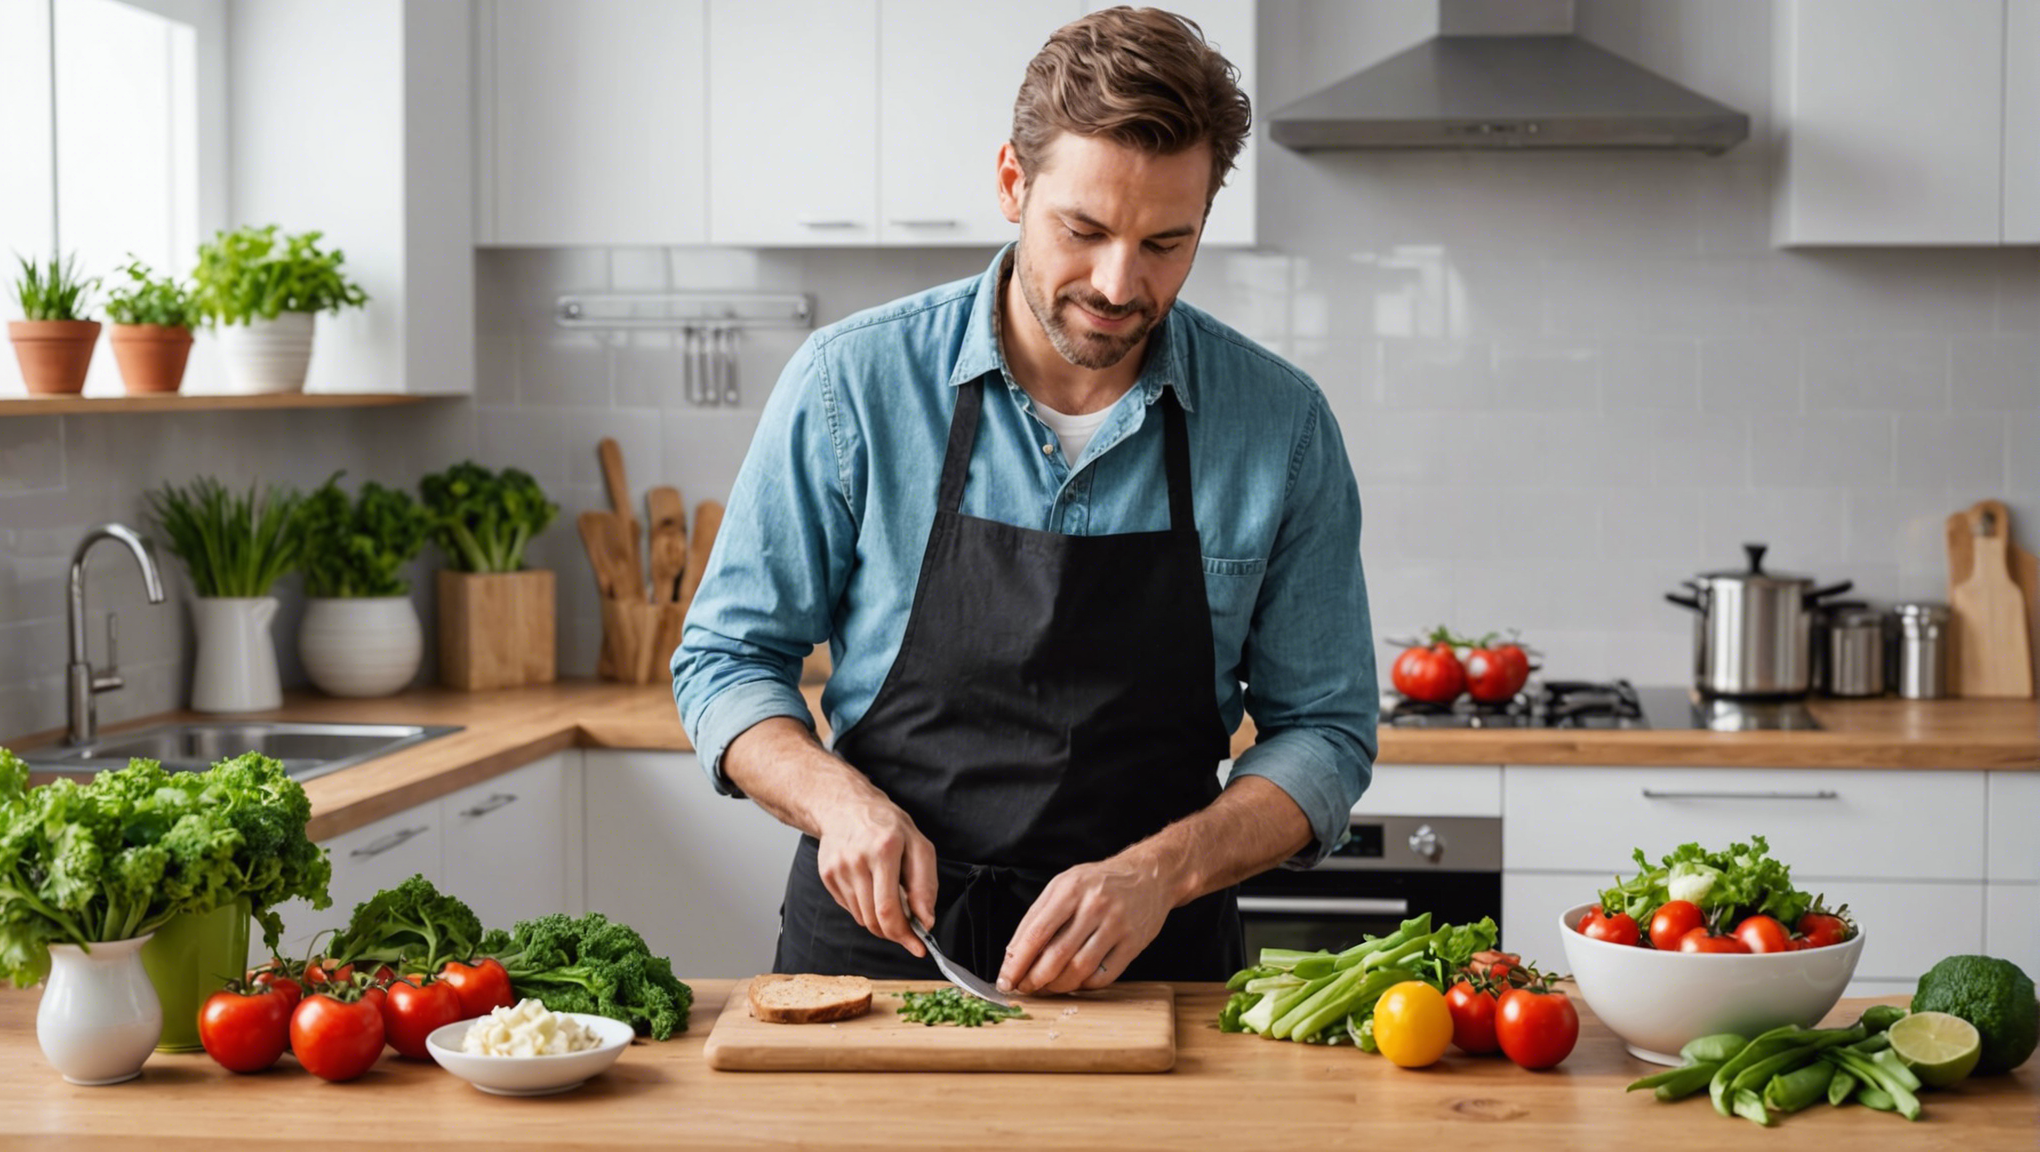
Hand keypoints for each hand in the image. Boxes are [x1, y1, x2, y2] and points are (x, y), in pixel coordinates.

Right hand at [814, 795, 937, 957]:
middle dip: (895, 934)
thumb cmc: (887, 825)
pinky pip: (850, 908)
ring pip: (862, 918)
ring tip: (892, 906)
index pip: (889, 909)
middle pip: (874, 919)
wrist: (846, 806)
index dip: (904, 935)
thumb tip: (926, 921)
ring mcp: (838, 869)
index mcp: (884, 850)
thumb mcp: (918, 845)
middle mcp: (857, 860)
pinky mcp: (827, 875)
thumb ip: (925, 884)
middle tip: (909, 936)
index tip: (919, 948)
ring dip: (881, 922)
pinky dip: (866, 910)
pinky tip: (872, 891)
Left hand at [997, 850, 1178, 994]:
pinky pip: (1104, 975)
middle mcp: (1094, 906)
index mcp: (1070, 889)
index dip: (1017, 962)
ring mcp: (1116, 925)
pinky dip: (1084, 985)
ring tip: (1047, 987)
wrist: (1149, 875)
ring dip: (1057, 986)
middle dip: (1034, 979)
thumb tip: (1014, 954)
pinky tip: (1075, 982)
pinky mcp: (1133, 943)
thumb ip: (1038, 915)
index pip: (1036, 933)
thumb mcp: (1064, 884)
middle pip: (1056, 955)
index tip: (1006, 979)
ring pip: (1079, 968)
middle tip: (1024, 988)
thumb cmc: (1100, 882)